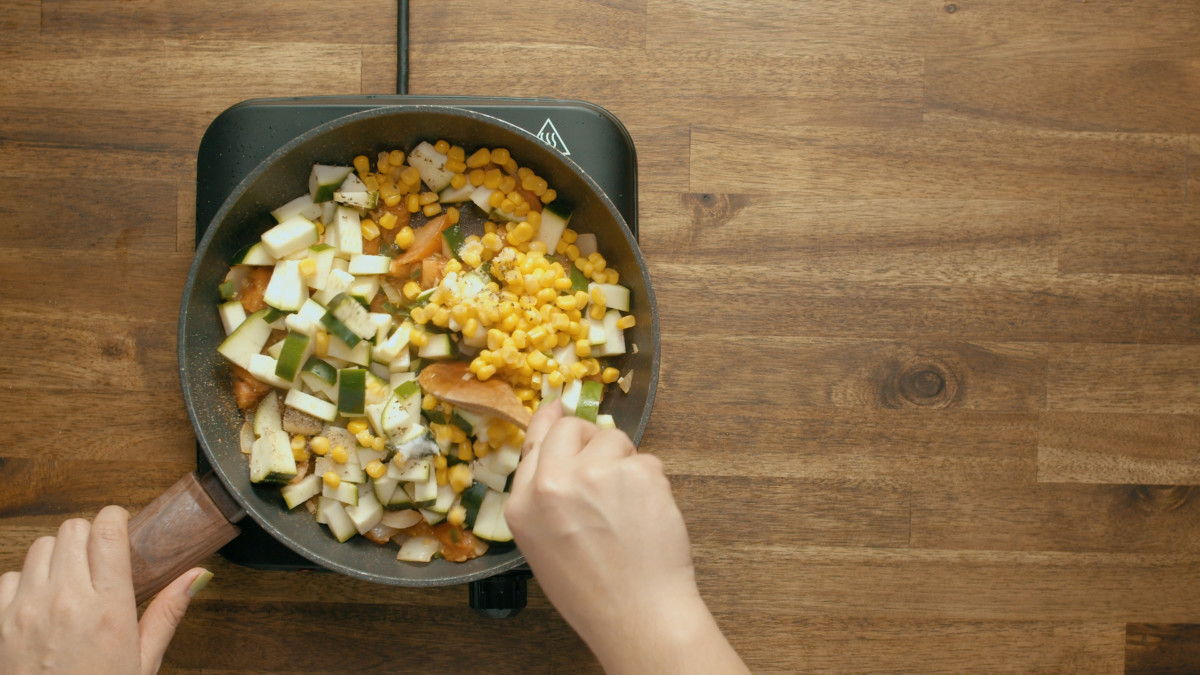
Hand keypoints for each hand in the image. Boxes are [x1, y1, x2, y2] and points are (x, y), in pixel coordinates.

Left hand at [0, 506, 209, 674]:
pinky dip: (26, 581)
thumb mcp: (144, 660)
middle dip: (88, 536)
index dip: (115, 518)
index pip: (107, 531)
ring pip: (41, 546)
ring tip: (70, 579)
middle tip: (98, 557)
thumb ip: (168, 612)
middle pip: (73, 529)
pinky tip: (42, 601)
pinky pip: (10, 576)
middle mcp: (66, 601)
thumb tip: (198, 575)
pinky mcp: (0, 622)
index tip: (120, 526)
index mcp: (108, 609)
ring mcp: (29, 610)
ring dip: (58, 555)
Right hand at [506, 403, 747, 673]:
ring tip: (627, 509)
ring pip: (614, 439)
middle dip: (591, 440)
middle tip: (608, 471)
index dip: (550, 421)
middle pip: (571, 428)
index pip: (536, 441)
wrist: (637, 614)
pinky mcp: (636, 473)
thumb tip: (560, 447)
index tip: (558, 407)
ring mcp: (595, 475)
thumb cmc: (592, 590)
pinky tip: (646, 516)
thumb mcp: (543, 545)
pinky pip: (647, 460)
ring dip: (625, 463)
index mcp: (523, 505)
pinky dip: (651, 482)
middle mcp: (552, 484)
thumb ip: (544, 496)